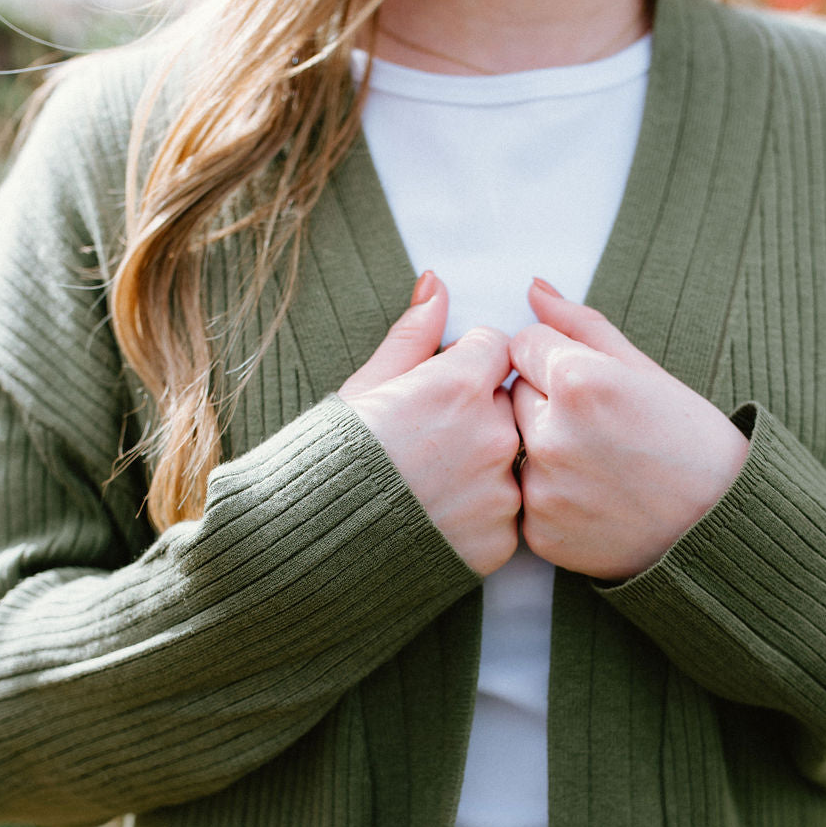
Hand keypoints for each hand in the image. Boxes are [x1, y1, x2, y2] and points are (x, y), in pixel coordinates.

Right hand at [339, 272, 521, 576]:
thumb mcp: (367, 386)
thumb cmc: (333, 458)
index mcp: (461, 386)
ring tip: (432, 485)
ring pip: (511, 460)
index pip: (494, 349)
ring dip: (484, 465)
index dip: (463, 365)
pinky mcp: (501, 540)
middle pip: (506, 405)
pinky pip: (505, 514)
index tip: (435, 390)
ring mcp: (501, 492)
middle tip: (429, 442)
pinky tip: (439, 518)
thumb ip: (413, 334)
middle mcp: (494, 435)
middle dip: (478, 414)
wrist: (314, 543)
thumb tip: (436, 283)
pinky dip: (480, 515)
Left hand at [509, 279, 749, 579]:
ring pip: (515, 448)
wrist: (720, 525)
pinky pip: (524, 499)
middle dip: (546, 405)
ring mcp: (543, 489)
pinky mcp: (540, 533)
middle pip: (514, 396)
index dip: (558, 361)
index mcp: (579, 381)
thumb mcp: (644, 370)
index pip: (524, 345)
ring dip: (544, 452)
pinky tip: (594, 501)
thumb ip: (580, 325)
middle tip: (601, 431)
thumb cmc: (690, 441)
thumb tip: (533, 288)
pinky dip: (550, 498)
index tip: (594, 389)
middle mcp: (552, 435)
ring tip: (599, 467)